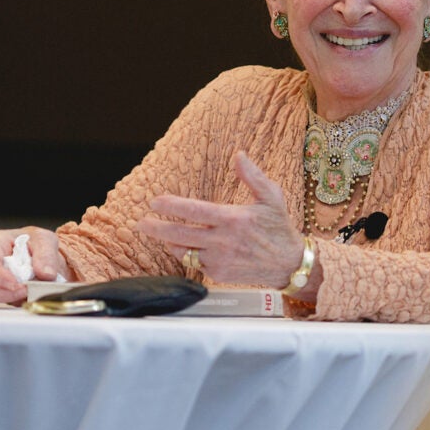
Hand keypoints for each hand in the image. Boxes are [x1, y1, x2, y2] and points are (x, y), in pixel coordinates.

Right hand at [0, 226, 70, 303]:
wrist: (43, 251)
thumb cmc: (37, 240)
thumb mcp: (45, 239)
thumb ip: (46, 255)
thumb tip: (46, 274)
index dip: (1, 277)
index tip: (18, 285)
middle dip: (5, 294)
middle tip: (26, 291)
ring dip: (15, 298)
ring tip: (33, 291)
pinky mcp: (3, 292)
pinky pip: (8, 302)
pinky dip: (21, 301)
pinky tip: (33, 293)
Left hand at [136, 151, 304, 288]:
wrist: (289, 264)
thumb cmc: (279, 228)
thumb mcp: (271, 197)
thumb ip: (252, 176)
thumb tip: (239, 155)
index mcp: (233, 219)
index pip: (194, 211)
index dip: (171, 206)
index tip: (155, 202)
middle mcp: (223, 241)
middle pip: (180, 235)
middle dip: (156, 228)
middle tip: (141, 223)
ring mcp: (220, 260)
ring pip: (184, 251)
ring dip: (170, 242)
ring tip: (161, 234)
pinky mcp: (219, 274)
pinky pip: (196, 263)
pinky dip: (189, 254)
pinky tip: (187, 247)